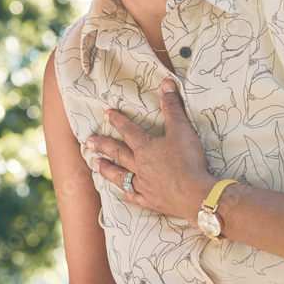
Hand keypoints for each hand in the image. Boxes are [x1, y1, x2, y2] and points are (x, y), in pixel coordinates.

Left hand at [87, 79, 215, 223]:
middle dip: (102, 145)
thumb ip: (172, 107)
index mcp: (145, 147)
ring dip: (107, 169)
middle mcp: (139, 165)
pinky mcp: (151, 200)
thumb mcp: (182, 129)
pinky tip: (125, 192)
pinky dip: (129, 193)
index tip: (106, 114)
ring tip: (94, 164)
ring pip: (120, 175)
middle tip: (88, 141)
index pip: (128, 130)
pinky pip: (135, 196)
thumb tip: (166, 83)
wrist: (195, 195)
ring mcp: (144, 184)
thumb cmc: (188, 161)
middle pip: (117, 152)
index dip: (117, 120)